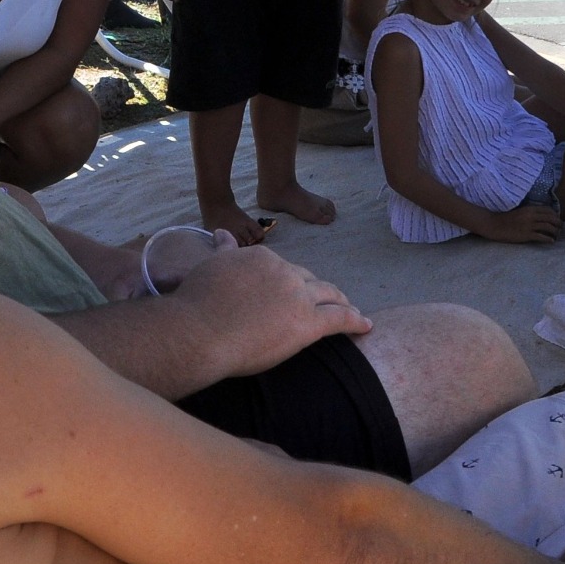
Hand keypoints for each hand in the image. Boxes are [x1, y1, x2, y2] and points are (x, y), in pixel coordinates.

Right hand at [168, 247, 371, 377]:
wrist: (200, 330)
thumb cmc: (198, 302)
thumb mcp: (211, 266)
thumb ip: (223, 250)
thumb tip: (222, 232)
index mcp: (264, 259)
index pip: (285, 269)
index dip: (292, 282)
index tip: (294, 291)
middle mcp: (285, 272)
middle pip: (310, 281)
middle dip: (321, 291)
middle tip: (329, 300)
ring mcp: (298, 297)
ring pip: (330, 296)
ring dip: (343, 302)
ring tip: (351, 310)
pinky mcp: (307, 324)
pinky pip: (340, 319)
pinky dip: (356, 321)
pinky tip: (366, 326)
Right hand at [470, 204, 562, 244]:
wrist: (494, 225)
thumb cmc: (506, 219)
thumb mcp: (520, 211)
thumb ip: (530, 212)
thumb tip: (541, 216)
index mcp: (529, 208)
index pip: (548, 209)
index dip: (555, 214)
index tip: (557, 219)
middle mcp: (531, 216)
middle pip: (550, 218)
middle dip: (558, 223)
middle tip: (561, 227)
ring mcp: (528, 225)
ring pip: (548, 227)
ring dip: (555, 231)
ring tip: (557, 235)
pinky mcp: (526, 235)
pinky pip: (541, 237)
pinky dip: (549, 239)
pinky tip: (551, 241)